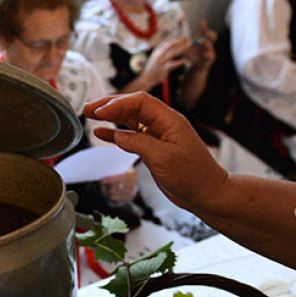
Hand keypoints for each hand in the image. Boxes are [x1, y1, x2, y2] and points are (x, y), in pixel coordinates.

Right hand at [84, 93, 227, 211]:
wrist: (207, 194)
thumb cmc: (193, 176)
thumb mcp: (164, 158)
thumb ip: (138, 143)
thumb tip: (117, 135)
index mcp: (169, 120)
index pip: (140, 102)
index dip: (118, 103)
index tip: (100, 112)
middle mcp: (163, 124)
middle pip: (132, 106)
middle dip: (110, 105)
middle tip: (89, 108)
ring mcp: (157, 136)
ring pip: (130, 120)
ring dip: (110, 117)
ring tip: (90, 115)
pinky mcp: (153, 149)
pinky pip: (131, 136)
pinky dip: (115, 134)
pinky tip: (101, 133)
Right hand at [139, 38, 189, 89]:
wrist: (146, 78)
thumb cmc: (151, 68)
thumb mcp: (154, 58)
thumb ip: (161, 52)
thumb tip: (168, 47)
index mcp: (157, 51)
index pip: (167, 43)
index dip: (175, 40)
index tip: (182, 38)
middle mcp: (159, 55)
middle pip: (171, 45)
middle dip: (180, 41)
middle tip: (187, 38)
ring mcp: (161, 61)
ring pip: (173, 53)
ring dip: (182, 48)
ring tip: (189, 45)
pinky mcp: (164, 69)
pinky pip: (173, 64)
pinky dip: (179, 62)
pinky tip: (184, 61)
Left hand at [186, 20, 216, 73]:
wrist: (196, 67)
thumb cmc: (191, 57)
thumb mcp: (186, 50)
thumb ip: (183, 45)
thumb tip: (178, 39)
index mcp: (202, 41)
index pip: (204, 32)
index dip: (203, 26)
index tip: (202, 21)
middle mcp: (207, 44)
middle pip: (212, 36)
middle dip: (210, 33)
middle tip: (206, 33)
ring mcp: (210, 51)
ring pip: (211, 45)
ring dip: (207, 43)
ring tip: (204, 41)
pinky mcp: (211, 58)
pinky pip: (211, 55)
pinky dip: (208, 54)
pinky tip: (205, 54)